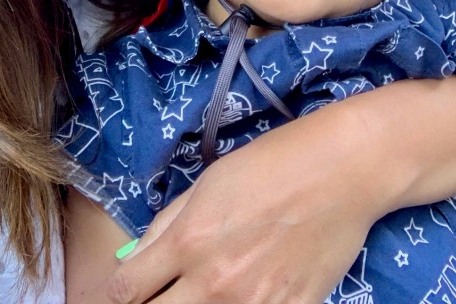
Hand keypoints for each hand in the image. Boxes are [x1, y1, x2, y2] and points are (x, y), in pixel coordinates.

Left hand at [98, 79, 455, 303]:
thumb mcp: (209, 182)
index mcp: (188, 242)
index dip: (112, 297)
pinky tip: (239, 293)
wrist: (343, 170)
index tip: (115, 296)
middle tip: (154, 293)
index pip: (126, 291)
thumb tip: (134, 259)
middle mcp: (215, 283)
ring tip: (198, 290)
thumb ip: (168, 225)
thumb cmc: (272, 164)